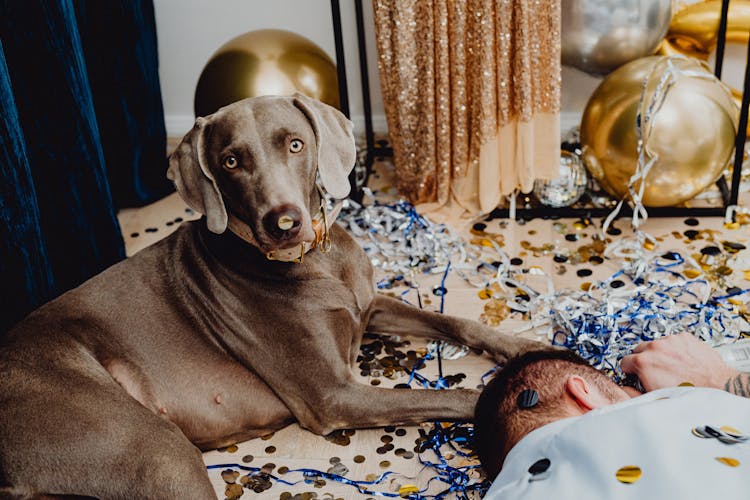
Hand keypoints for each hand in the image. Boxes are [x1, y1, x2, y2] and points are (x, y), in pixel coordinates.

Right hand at [620, 333, 739, 392]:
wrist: (717, 385)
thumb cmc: (689, 394)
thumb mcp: (655, 398)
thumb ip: (634, 392)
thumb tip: (625, 389)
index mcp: (643, 362)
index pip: (625, 361)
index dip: (630, 370)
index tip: (636, 373)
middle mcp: (655, 348)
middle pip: (639, 349)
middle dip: (643, 360)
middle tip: (655, 371)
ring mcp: (670, 341)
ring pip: (656, 344)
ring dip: (660, 353)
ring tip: (672, 367)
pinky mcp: (684, 337)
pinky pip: (673, 341)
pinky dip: (675, 349)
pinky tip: (682, 361)